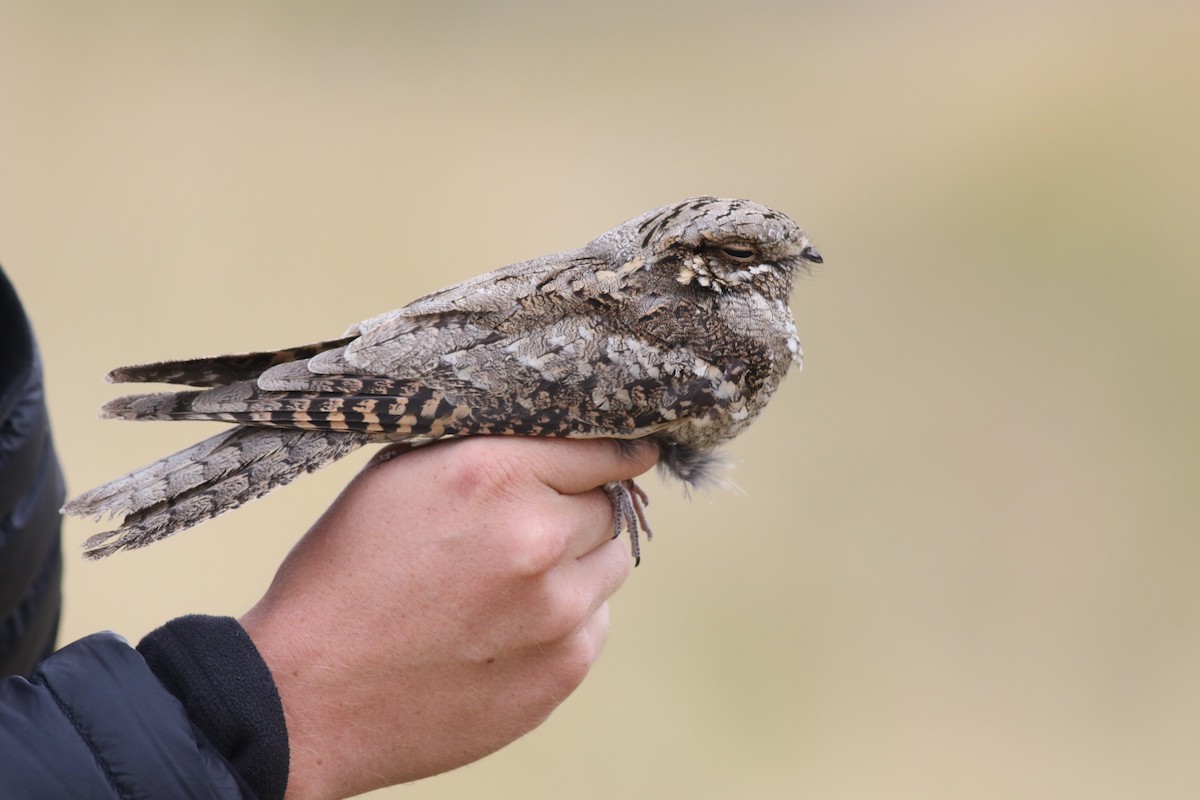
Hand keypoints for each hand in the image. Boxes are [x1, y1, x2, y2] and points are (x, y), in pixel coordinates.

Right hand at [240, 436, 657, 799]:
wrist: (307, 694)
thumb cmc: (342, 576)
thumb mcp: (396, 479)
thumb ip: (481, 452)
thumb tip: (549, 442)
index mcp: (493, 473)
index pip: (600, 447)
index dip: (617, 450)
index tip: (635, 452)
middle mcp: (536, 535)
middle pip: (609, 504)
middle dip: (581, 508)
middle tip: (535, 526)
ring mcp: (556, 609)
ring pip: (611, 563)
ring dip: (581, 561)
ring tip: (518, 579)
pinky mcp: (563, 668)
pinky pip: (596, 622)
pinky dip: (569, 616)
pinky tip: (510, 626)